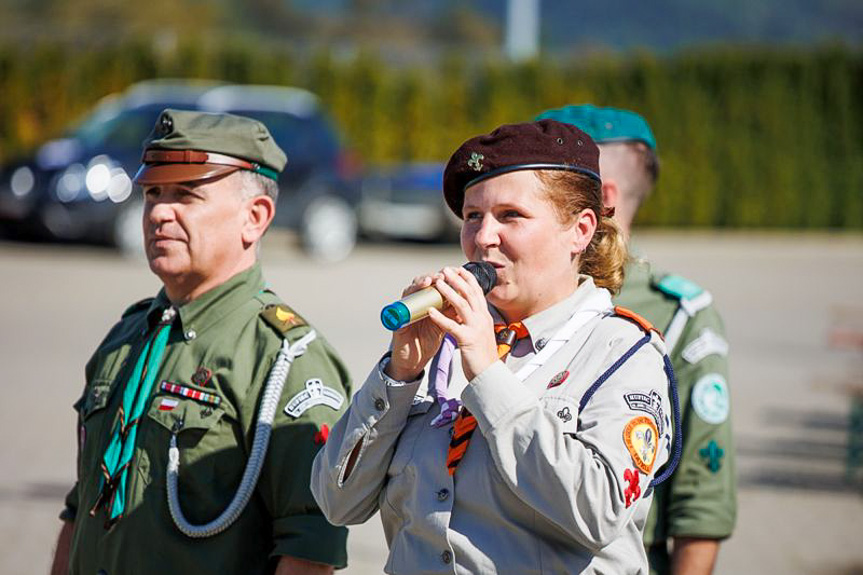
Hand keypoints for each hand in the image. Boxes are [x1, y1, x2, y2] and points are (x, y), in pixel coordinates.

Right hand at [386, 272, 450, 380]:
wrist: (415, 359)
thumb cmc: (428, 340)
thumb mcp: (445, 323)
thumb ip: (453, 312)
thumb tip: (471, 299)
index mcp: (429, 302)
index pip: (436, 283)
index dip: (445, 276)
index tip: (456, 271)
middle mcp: (417, 302)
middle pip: (422, 283)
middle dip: (432, 277)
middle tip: (441, 276)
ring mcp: (406, 310)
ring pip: (409, 291)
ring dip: (418, 284)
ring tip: (427, 282)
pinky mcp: (397, 321)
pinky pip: (399, 310)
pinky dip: (405, 305)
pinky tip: (412, 299)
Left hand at [427, 266, 497, 380]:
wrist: (489, 375)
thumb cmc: (482, 357)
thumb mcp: (481, 334)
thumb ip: (475, 322)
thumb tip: (464, 313)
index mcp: (484, 317)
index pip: (477, 292)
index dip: (468, 279)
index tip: (458, 269)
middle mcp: (482, 319)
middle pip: (470, 293)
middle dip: (457, 279)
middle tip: (446, 269)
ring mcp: (476, 329)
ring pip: (462, 305)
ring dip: (449, 292)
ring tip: (438, 282)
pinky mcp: (468, 340)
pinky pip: (452, 326)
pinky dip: (440, 317)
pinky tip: (430, 311)